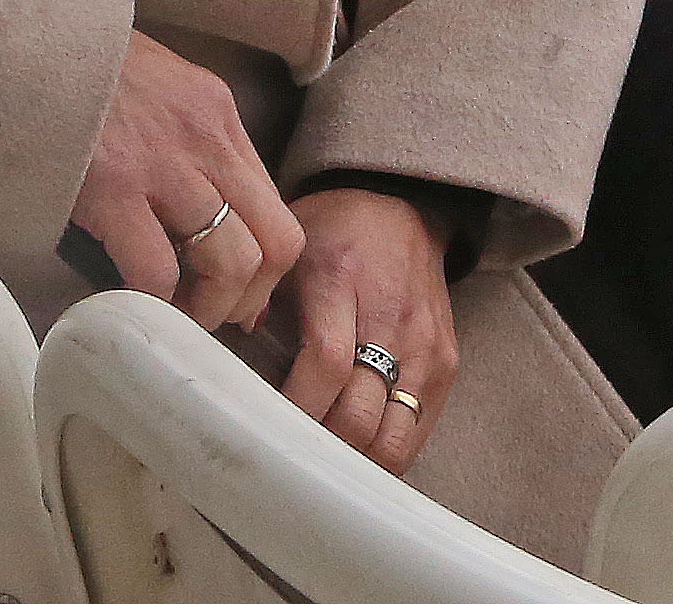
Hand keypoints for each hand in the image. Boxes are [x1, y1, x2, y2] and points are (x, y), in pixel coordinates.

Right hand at [71, 32, 305, 334]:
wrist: (25, 46)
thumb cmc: (83, 72)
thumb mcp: (160, 91)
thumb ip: (187, 145)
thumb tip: (200, 215)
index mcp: (219, 117)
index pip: (277, 208)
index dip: (266, 267)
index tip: (239, 296)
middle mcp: (208, 141)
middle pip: (275, 242)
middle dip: (250, 296)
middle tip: (212, 318)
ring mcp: (166, 165)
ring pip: (231, 261)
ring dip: (208, 308)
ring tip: (174, 317)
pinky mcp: (115, 189)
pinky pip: (157, 269)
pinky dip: (151, 302)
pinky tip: (129, 304)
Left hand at [272, 187, 462, 477]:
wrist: (406, 209)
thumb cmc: (334, 236)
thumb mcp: (287, 253)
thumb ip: (255, 302)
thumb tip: (226, 365)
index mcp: (341, 280)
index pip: (327, 363)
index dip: (298, 409)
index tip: (269, 431)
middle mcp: (390, 315)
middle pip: (360, 414)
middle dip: (322, 449)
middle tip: (289, 459)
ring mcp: (425, 343)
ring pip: (394, 435)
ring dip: (355, 461)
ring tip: (323, 464)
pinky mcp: (446, 362)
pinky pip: (417, 430)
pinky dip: (385, 452)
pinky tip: (356, 453)